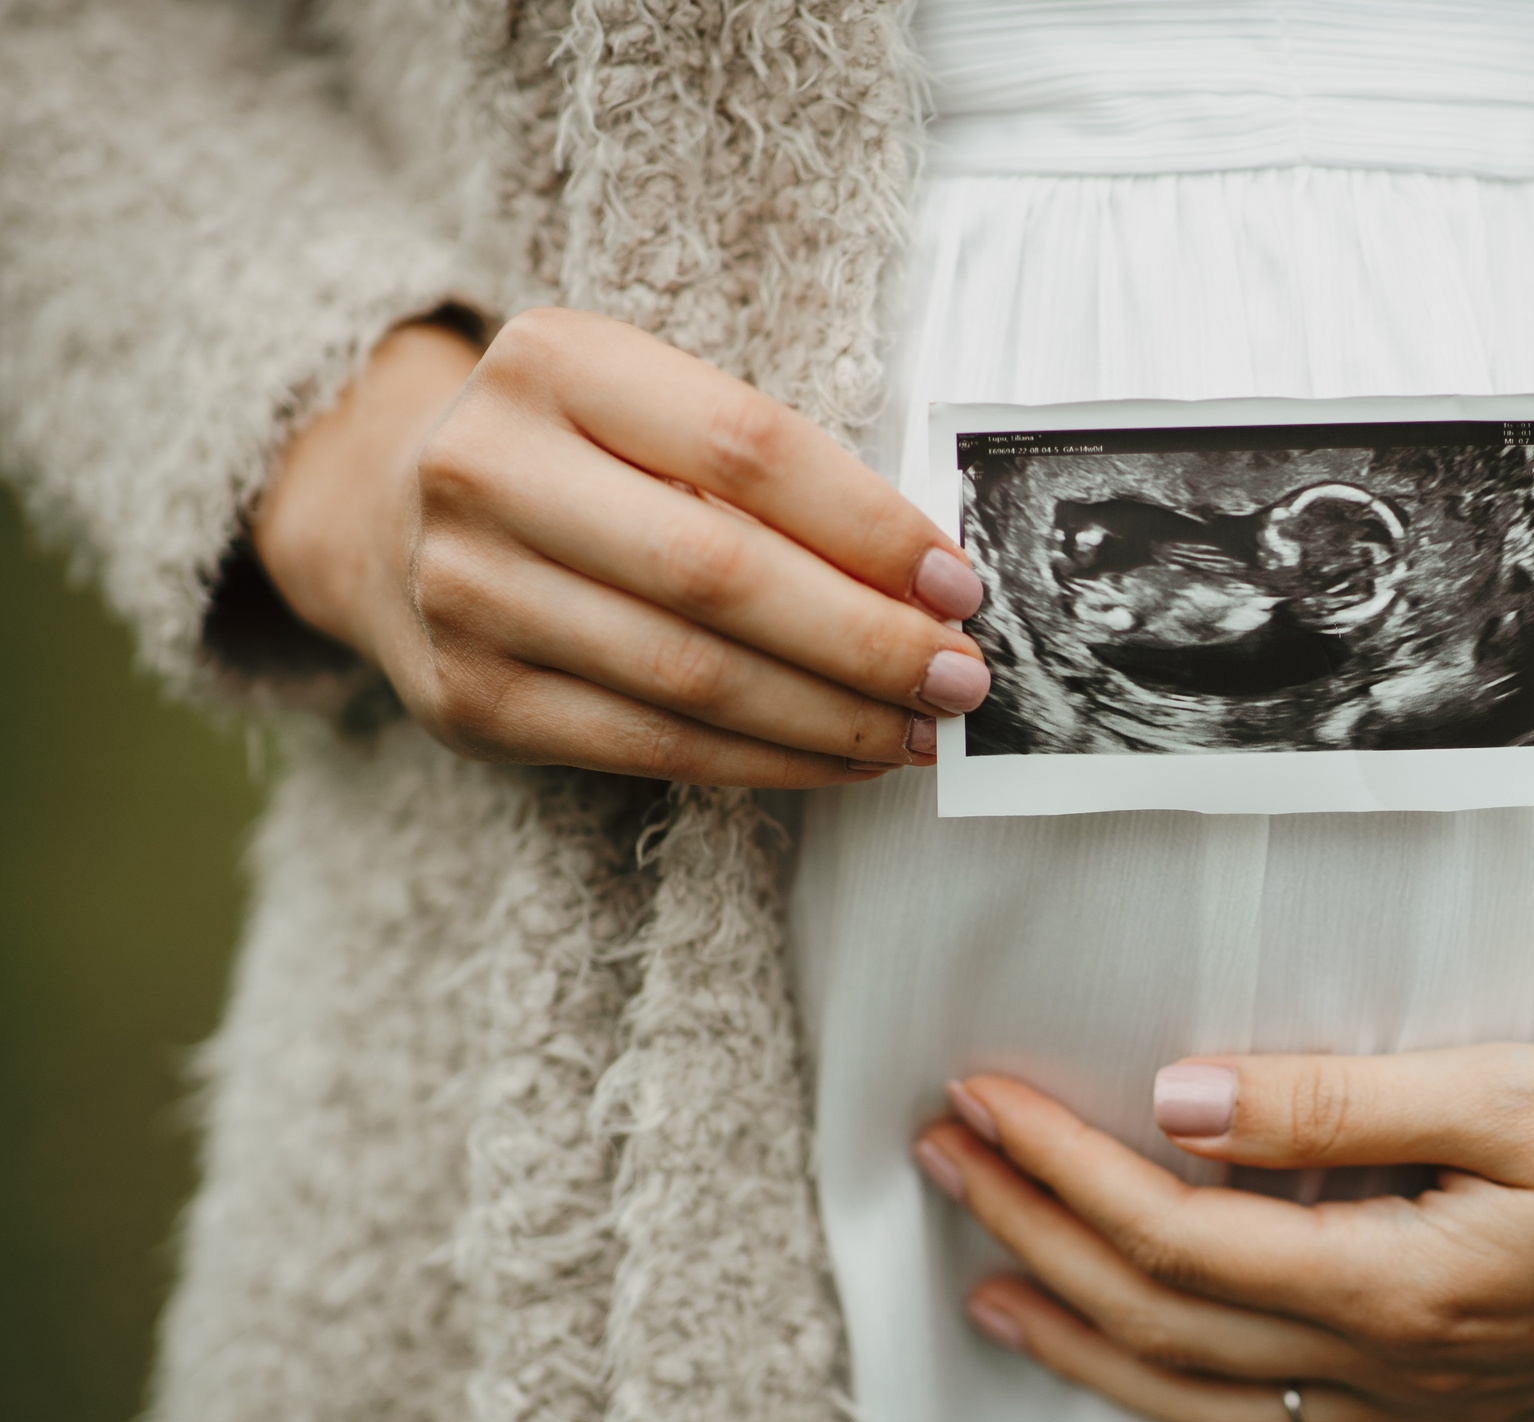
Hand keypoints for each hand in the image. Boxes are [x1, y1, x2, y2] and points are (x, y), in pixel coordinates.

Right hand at [251, 308, 989, 785]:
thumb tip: (929, 580)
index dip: (868, 526)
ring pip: (693, 678)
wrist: (386, 514)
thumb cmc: (578, 457)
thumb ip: (765, 471)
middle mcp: (490, 469)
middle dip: (865, 641)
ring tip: (921, 730)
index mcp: (555, 361)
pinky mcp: (469, 699)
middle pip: (721, 575)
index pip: (746, 449)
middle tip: (961, 679)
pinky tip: (844, 758)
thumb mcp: (648, 407)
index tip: (958, 584)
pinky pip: (653, 747)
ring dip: (834, 717)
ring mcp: (467, 592)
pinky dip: (769, 761)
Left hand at [913, 913, 1533, 1421]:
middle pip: (1165, 1319)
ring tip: (994, 1292)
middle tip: (944, 1162)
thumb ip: (1340, 1102)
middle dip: (1037, 1237)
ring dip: (1087, 1348)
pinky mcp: (1472, 1414)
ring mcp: (1433, 1407)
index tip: (978, 1099)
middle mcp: (1399, 1366)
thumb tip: (1182, 1095)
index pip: (1174, 1231)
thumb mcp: (1515, 1091)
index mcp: (1400, 1281)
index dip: (1060, 1166)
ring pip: (1210, 1404)